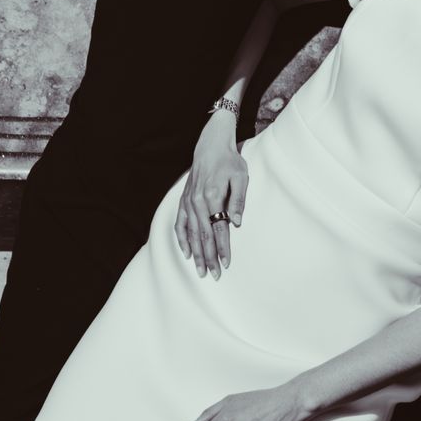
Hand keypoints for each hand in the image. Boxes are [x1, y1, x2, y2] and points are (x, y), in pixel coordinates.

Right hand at [175, 114, 247, 276]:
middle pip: (203, 235)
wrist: (210, 145)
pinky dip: (182, 239)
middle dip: (209, 257)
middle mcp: (198, 201)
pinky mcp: (184, 201)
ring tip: (200, 271)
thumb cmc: (229, 161)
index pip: (218, 228)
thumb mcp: (240, 176)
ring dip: (196, 254)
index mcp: (213, 196)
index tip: (226, 264)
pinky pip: (180, 224)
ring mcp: (188, 202)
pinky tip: (186, 252)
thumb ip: (238, 200)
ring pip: (191, 233)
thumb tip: (236, 223)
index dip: (222, 248)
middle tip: (214, 275)